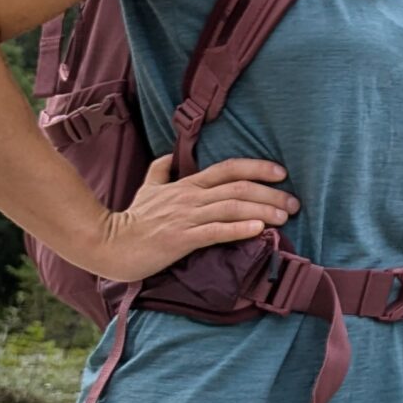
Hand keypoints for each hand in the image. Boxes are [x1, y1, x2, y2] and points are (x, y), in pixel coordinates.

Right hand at [86, 155, 296, 281]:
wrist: (108, 244)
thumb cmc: (132, 220)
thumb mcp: (147, 188)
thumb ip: (161, 171)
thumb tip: (172, 157)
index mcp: (187, 184)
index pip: (228, 168)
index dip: (257, 167)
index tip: (282, 173)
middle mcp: (191, 197)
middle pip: (238, 188)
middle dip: (271, 193)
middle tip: (294, 202)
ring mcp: (186, 217)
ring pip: (232, 207)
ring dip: (263, 210)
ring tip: (285, 216)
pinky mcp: (181, 239)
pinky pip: (215, 231)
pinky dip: (239, 228)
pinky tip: (258, 230)